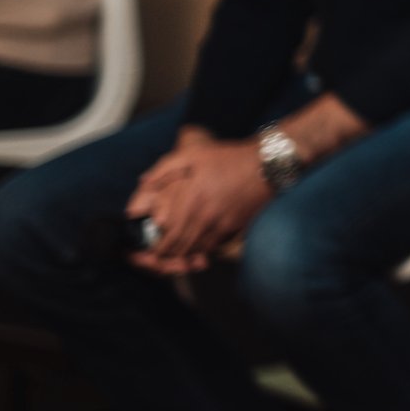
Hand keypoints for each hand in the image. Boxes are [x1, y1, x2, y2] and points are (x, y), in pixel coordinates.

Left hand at [125, 130, 270, 272]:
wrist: (266, 164)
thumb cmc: (227, 157)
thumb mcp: (192, 154)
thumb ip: (164, 168)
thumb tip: (143, 182)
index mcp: (191, 200)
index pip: (169, 235)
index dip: (159, 248)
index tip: (153, 250)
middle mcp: (205, 216)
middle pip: (182, 247)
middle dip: (170, 256)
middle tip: (163, 256)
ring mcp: (222, 223)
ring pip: (198, 249)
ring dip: (187, 254)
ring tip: (179, 253)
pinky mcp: (236, 227)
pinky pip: (216, 245)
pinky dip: (205, 249)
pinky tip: (201, 245)